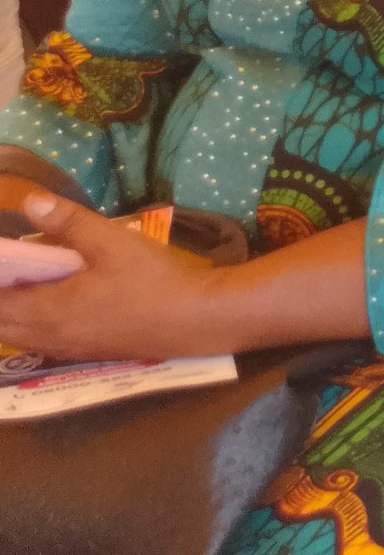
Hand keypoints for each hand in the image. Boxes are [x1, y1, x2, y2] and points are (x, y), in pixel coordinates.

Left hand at [0, 191, 225, 361]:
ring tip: (23, 284)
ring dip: (11, 313)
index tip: (4, 263)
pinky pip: (38, 341)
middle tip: (11, 269)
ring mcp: (65, 348)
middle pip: (2, 323)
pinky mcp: (82, 352)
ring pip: (18, 335)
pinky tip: (50, 303)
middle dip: (0, 297)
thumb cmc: (152, 280)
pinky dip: (29, 324)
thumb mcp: (113, 243)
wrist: (193, 320)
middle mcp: (47, 335)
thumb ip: (70, 223)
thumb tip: (30, 202)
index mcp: (48, 309)